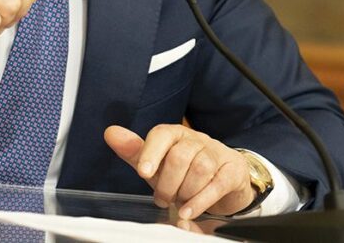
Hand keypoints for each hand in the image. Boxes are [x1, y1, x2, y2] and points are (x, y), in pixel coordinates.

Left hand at [104, 124, 254, 219]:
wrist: (222, 181)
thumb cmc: (183, 172)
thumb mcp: (157, 164)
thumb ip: (134, 151)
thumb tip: (110, 133)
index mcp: (175, 134)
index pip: (162, 134)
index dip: (151, 153)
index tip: (143, 173)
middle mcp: (197, 139)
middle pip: (180, 156)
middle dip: (167, 183)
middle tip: (162, 199)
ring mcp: (217, 152)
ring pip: (200, 168)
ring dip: (184, 192)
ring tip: (178, 203)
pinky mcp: (233, 169)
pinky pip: (218, 183)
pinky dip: (201, 200)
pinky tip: (188, 211)